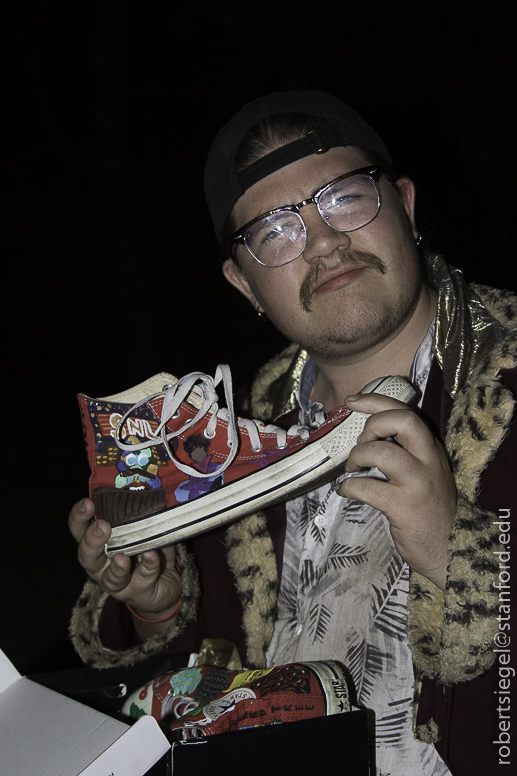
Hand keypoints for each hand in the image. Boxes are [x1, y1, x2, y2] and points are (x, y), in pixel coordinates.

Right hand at [69, 498, 181, 630]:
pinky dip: (147, 566)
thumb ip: (139, 518)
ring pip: (110, 578)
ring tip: (123, 557)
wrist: (164, 585)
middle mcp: (101, 566)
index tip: (87, 503)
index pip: (79, 531)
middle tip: (102, 526)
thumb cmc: (147, 551)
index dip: (79, 518)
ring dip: (116, 567)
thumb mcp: (142, 531)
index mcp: (98, 546)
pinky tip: (152, 555)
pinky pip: (141, 578)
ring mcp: (117, 583)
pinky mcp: (136, 592)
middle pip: (86, 557)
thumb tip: (146, 494)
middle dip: (92, 541)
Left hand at [338, 393, 455, 589]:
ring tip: (353, 468)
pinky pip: (367, 487)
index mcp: (431, 449)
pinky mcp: (403, 507)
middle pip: (402, 421)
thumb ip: (406, 450)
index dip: (375, 400)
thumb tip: (368, 431)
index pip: (406, 412)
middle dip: (373, 424)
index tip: (351, 401)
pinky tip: (345, 490)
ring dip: (358, 456)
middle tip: (362, 442)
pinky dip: (348, 486)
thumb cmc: (430, 509)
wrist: (450, 549)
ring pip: (382, 452)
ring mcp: (417, 484)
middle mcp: (428, 461)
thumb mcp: (426, 471)